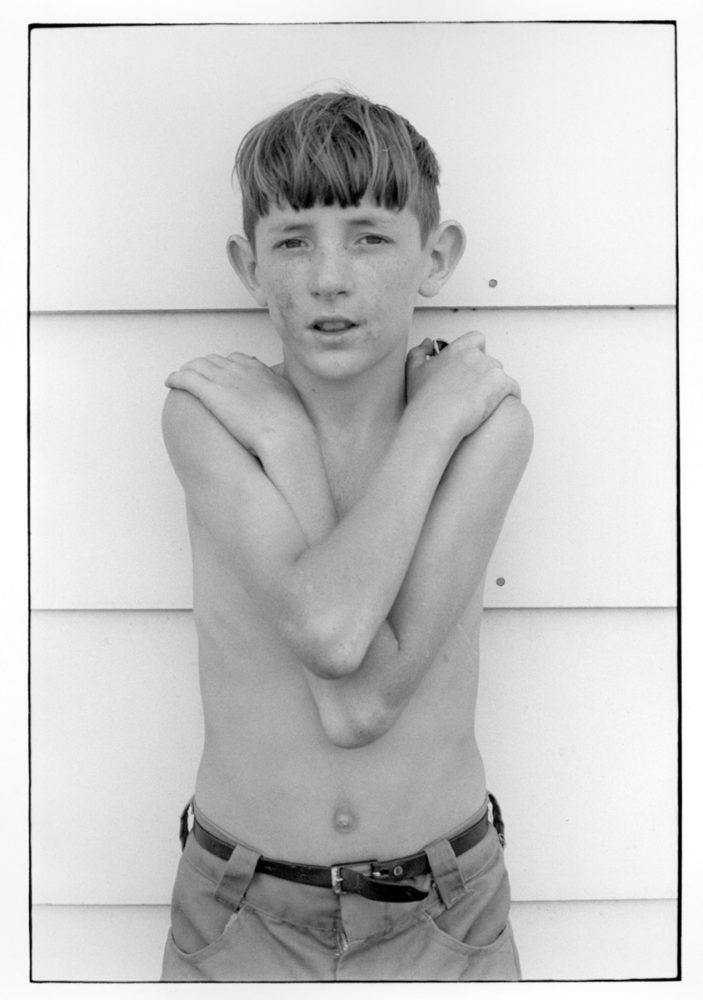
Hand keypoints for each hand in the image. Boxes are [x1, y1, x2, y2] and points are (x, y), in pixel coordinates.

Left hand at [165, 353, 309, 455]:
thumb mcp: (290, 399)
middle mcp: (239, 369)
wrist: (284, 435)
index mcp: (258, 369)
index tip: (220, 376)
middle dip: (203, 367)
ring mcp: (223, 378)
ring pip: (196, 366)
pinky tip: (170, 382)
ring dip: (187, 371)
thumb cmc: (290, 425)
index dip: (224, 367)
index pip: (235, 359)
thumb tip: (280, 393)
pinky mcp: (210, 392)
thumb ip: (280, 389)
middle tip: (196, 377)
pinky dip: (175, 378)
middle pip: (213, 360)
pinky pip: (185, 378)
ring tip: (180, 379)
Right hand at [405, 332, 520, 437]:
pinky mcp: (502, 384)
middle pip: (489, 361)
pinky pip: (513, 388)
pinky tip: (501, 407)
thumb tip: (427, 343)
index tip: (471, 367)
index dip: (477, 352)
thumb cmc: (424, 401)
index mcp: (457, 349)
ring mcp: (490, 369)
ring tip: (485, 404)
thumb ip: (418, 352)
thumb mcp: (412, 371)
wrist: (437, 420)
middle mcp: (475, 355)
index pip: (476, 339)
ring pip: (501, 376)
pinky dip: (510, 396)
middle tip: (474, 393)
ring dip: (496, 387)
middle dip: (485, 375)